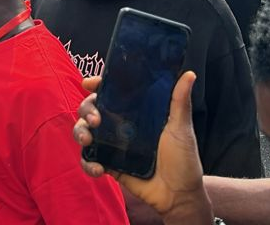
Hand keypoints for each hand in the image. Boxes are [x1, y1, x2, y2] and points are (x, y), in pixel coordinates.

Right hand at [73, 72, 211, 223]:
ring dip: (80, 132)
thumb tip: (189, 74)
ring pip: (85, 131)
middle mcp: (122, 124)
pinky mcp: (110, 164)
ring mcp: (113, 144)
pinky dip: (87, 162)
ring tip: (87, 140)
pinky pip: (89, 159)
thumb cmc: (183, 160)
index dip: (98, 85)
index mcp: (137, 112)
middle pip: (92, 108)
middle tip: (95, 119)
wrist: (178, 196)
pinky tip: (98, 168)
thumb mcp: (181, 128)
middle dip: (86, 109)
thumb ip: (179, 102)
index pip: (112, 92)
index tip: (90, 83)